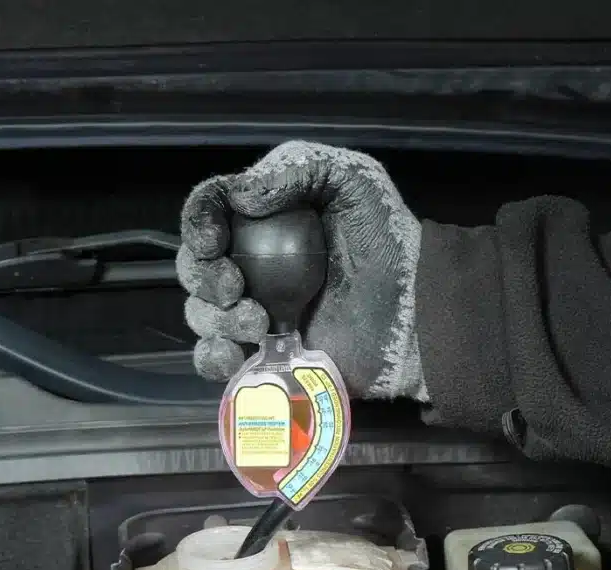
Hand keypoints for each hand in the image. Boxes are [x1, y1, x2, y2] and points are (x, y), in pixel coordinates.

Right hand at [178, 141, 426, 399]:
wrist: (414, 311)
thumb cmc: (388, 243)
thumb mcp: (352, 180)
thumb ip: (297, 168)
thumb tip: (240, 194)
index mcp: (265, 222)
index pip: (209, 213)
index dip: (198, 224)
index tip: (214, 241)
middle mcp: (253, 266)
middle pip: (196, 267)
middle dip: (206, 278)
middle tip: (238, 288)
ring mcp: (257, 313)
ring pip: (202, 315)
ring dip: (216, 319)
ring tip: (258, 323)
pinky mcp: (267, 356)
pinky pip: (217, 361)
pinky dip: (212, 358)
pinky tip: (235, 353)